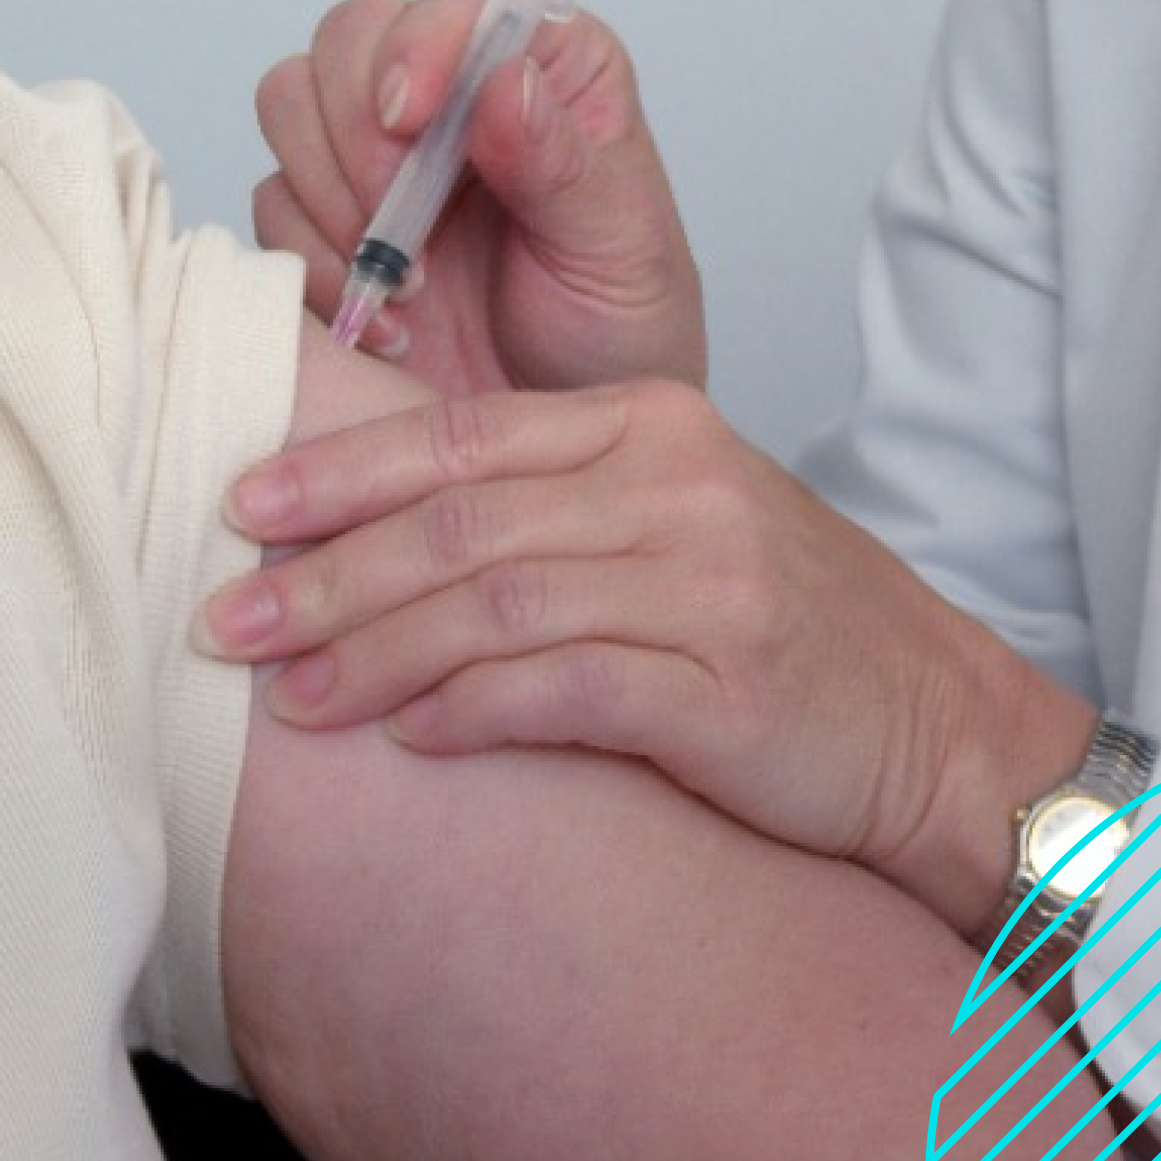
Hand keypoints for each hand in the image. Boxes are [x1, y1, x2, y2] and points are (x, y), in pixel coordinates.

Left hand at [199, 379, 1087, 917]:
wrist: (934, 724)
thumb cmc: (782, 627)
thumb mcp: (668, 523)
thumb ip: (541, 509)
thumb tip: (364, 533)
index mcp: (651, 422)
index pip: (463, 433)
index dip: (342, 469)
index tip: (241, 503)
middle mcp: (678, 485)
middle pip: (462, 519)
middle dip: (328, 571)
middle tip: (227, 615)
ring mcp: (709, 584)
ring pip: (498, 604)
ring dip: (376, 652)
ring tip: (290, 697)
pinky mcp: (728, 689)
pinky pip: (569, 690)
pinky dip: (474, 712)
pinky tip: (408, 738)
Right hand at [252, 0, 706, 398]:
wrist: (560, 450)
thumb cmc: (619, 335)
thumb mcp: (621, 250)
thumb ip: (563, 166)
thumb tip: (506, 81)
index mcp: (545, 68)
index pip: (458, 7)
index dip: (421, 43)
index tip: (411, 117)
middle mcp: (455, 94)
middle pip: (351, 37)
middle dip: (359, 128)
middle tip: (398, 220)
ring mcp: (380, 155)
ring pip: (292, 100)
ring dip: (329, 192)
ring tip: (406, 282)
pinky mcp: (327, 221)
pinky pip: (271, 201)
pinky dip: (313, 262)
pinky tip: (385, 323)